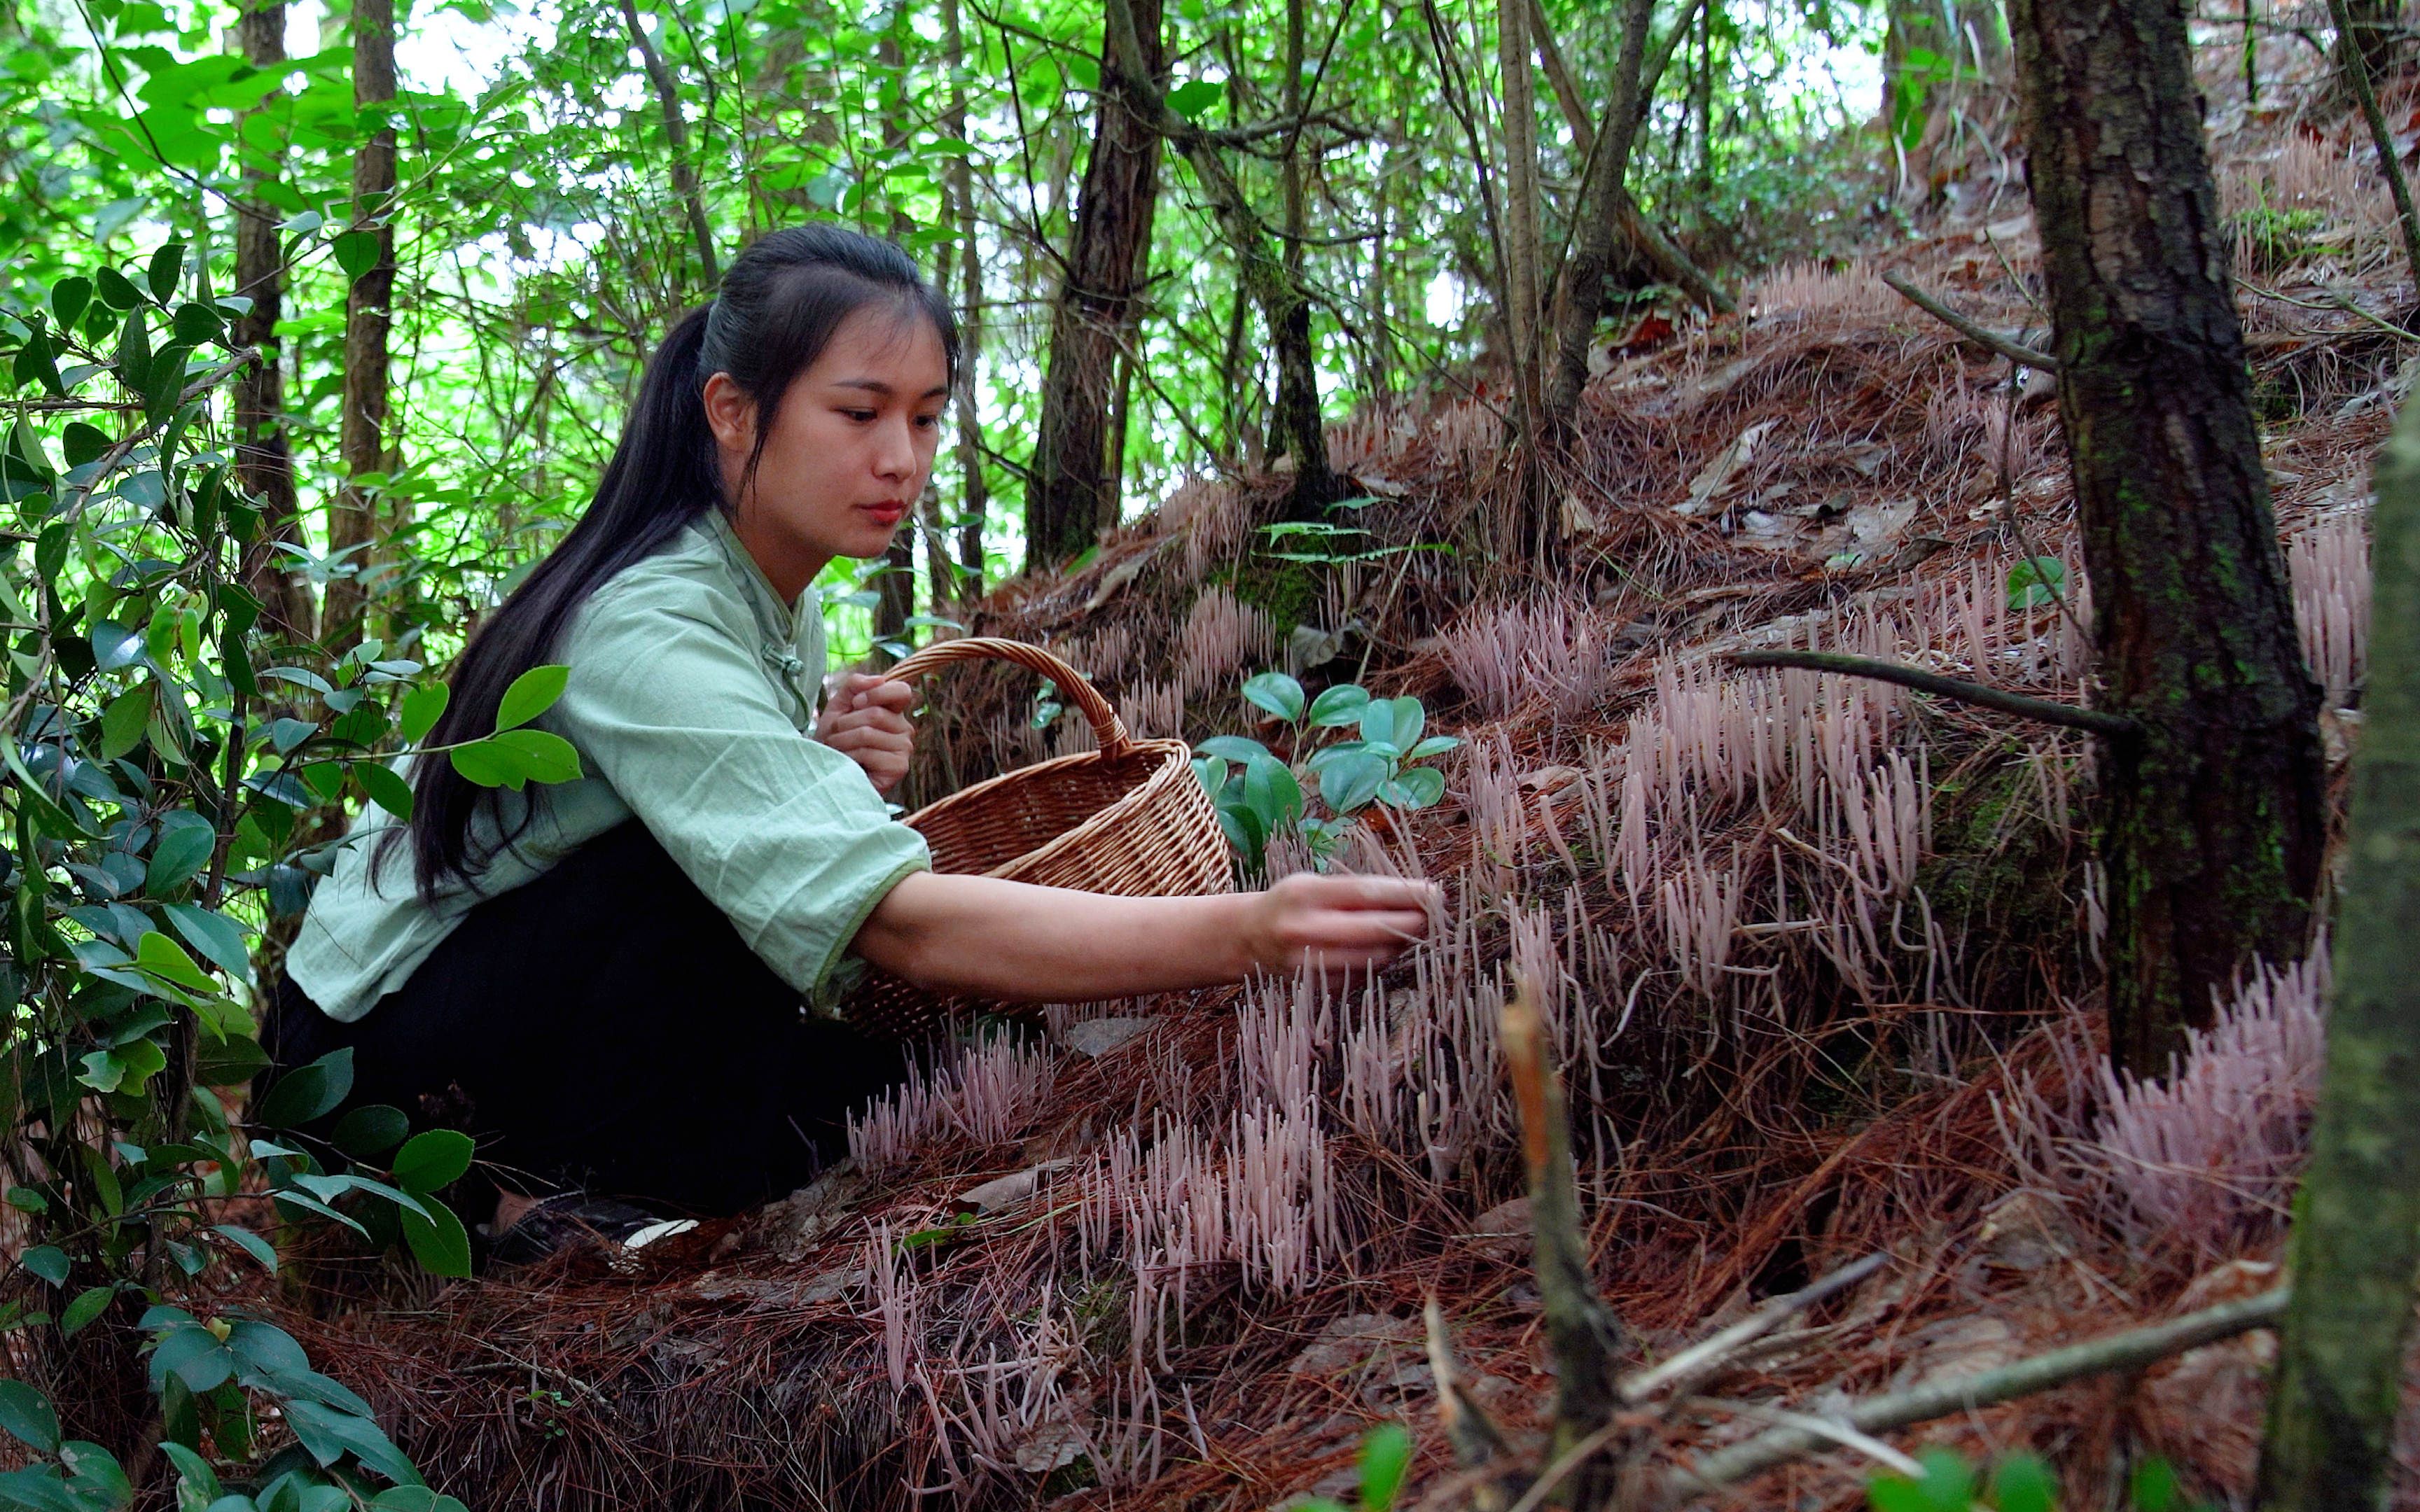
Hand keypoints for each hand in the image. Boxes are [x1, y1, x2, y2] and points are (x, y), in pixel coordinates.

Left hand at [818, 673, 915, 794]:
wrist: (827, 774)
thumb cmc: (834, 742)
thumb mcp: (839, 707)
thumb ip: (854, 686)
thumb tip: (879, 678)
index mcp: (893, 712)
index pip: (902, 690)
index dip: (876, 693)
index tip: (856, 702)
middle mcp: (904, 729)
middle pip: (875, 713)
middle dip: (845, 723)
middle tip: (836, 736)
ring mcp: (904, 749)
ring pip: (867, 733)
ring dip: (842, 741)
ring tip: (838, 750)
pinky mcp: (898, 767)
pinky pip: (868, 752)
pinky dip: (849, 756)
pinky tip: (848, 763)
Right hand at [1236, 873, 1438, 981]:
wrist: (1250, 937)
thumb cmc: (1292, 902)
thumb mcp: (1315, 883)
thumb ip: (1358, 891)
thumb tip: (1416, 897)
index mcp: (1305, 894)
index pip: (1367, 893)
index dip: (1406, 894)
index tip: (1436, 893)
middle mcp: (1304, 929)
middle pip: (1375, 930)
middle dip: (1413, 923)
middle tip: (1434, 916)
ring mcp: (1309, 963)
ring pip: (1375, 957)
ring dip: (1400, 944)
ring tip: (1408, 930)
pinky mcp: (1318, 987)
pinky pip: (1365, 976)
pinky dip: (1380, 962)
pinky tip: (1381, 948)